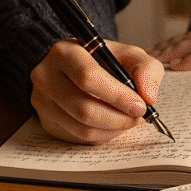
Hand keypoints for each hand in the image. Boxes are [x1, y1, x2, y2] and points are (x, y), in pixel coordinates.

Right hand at [30, 38, 164, 144]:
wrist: (76, 68)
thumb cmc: (105, 61)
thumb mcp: (129, 55)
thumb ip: (146, 69)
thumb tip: (148, 96)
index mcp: (65, 52)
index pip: (88, 77)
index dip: (118, 96)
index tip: (141, 106)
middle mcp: (46, 77)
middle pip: (84, 109)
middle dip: (119, 118)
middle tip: (139, 117)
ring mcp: (42, 102)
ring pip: (82, 128)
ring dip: (113, 130)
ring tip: (129, 120)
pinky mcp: (47, 122)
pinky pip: (79, 138)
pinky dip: (103, 135)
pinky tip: (113, 124)